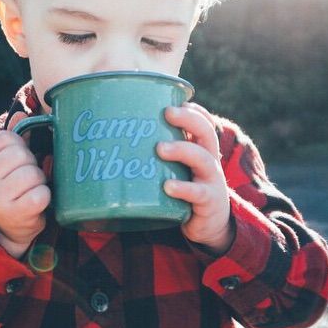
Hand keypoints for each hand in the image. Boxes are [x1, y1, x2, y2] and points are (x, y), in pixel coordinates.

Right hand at [0, 112, 50, 258]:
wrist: (8, 230)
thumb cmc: (12, 189)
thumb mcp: (7, 165)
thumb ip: (15, 140)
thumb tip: (21, 115)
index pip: (8, 138)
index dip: (21, 148)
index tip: (18, 163)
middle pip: (23, 155)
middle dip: (32, 166)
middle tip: (26, 181)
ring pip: (34, 174)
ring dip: (40, 183)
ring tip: (31, 192)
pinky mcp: (16, 213)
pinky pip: (41, 194)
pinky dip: (45, 198)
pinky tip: (36, 204)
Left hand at [156, 102, 233, 253]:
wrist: (208, 225)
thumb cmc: (185, 191)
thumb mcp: (177, 170)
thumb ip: (160, 155)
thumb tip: (116, 139)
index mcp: (201, 150)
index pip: (203, 122)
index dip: (193, 110)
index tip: (174, 101)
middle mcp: (209, 161)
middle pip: (206, 132)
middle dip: (188, 119)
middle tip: (167, 113)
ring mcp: (211, 180)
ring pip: (202, 159)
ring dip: (181, 150)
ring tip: (160, 148)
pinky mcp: (208, 202)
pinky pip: (197, 193)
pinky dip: (182, 188)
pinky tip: (167, 187)